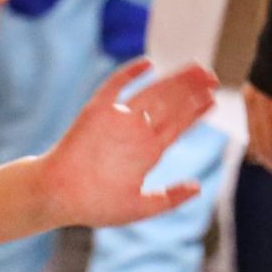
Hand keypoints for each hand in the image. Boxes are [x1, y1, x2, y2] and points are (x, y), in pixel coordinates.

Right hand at [37, 60, 217, 227]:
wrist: (57, 196)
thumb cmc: (94, 205)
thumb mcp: (139, 208)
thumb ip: (169, 198)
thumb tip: (198, 187)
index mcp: (147, 152)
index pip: (178, 126)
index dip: (196, 112)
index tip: (213, 99)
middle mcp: (135, 133)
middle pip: (170, 106)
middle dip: (192, 90)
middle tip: (213, 75)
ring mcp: (116, 120)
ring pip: (151, 94)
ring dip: (174, 81)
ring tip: (198, 69)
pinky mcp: (95, 112)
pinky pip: (113, 88)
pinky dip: (128, 74)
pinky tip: (147, 63)